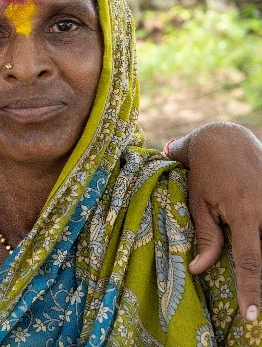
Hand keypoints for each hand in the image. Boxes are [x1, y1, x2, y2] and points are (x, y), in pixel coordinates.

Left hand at [173, 122, 261, 320]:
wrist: (225, 139)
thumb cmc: (205, 172)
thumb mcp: (198, 203)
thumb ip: (205, 238)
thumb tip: (198, 269)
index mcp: (246, 213)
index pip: (250, 261)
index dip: (250, 290)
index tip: (252, 315)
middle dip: (260, 280)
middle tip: (255, 307)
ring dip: (260, 255)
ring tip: (253, 286)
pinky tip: (255, 248)